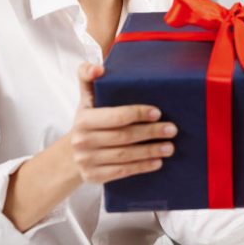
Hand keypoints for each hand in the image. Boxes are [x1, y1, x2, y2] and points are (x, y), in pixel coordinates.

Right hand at [68, 62, 176, 183]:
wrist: (71, 154)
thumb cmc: (89, 121)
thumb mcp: (86, 99)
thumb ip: (88, 77)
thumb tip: (97, 68)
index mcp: (83, 119)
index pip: (116, 117)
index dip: (138, 114)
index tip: (158, 112)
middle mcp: (82, 141)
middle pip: (123, 137)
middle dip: (151, 132)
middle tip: (172, 129)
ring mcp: (86, 161)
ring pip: (125, 156)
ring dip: (150, 151)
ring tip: (170, 147)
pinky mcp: (92, 177)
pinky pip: (121, 172)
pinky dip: (141, 167)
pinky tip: (157, 162)